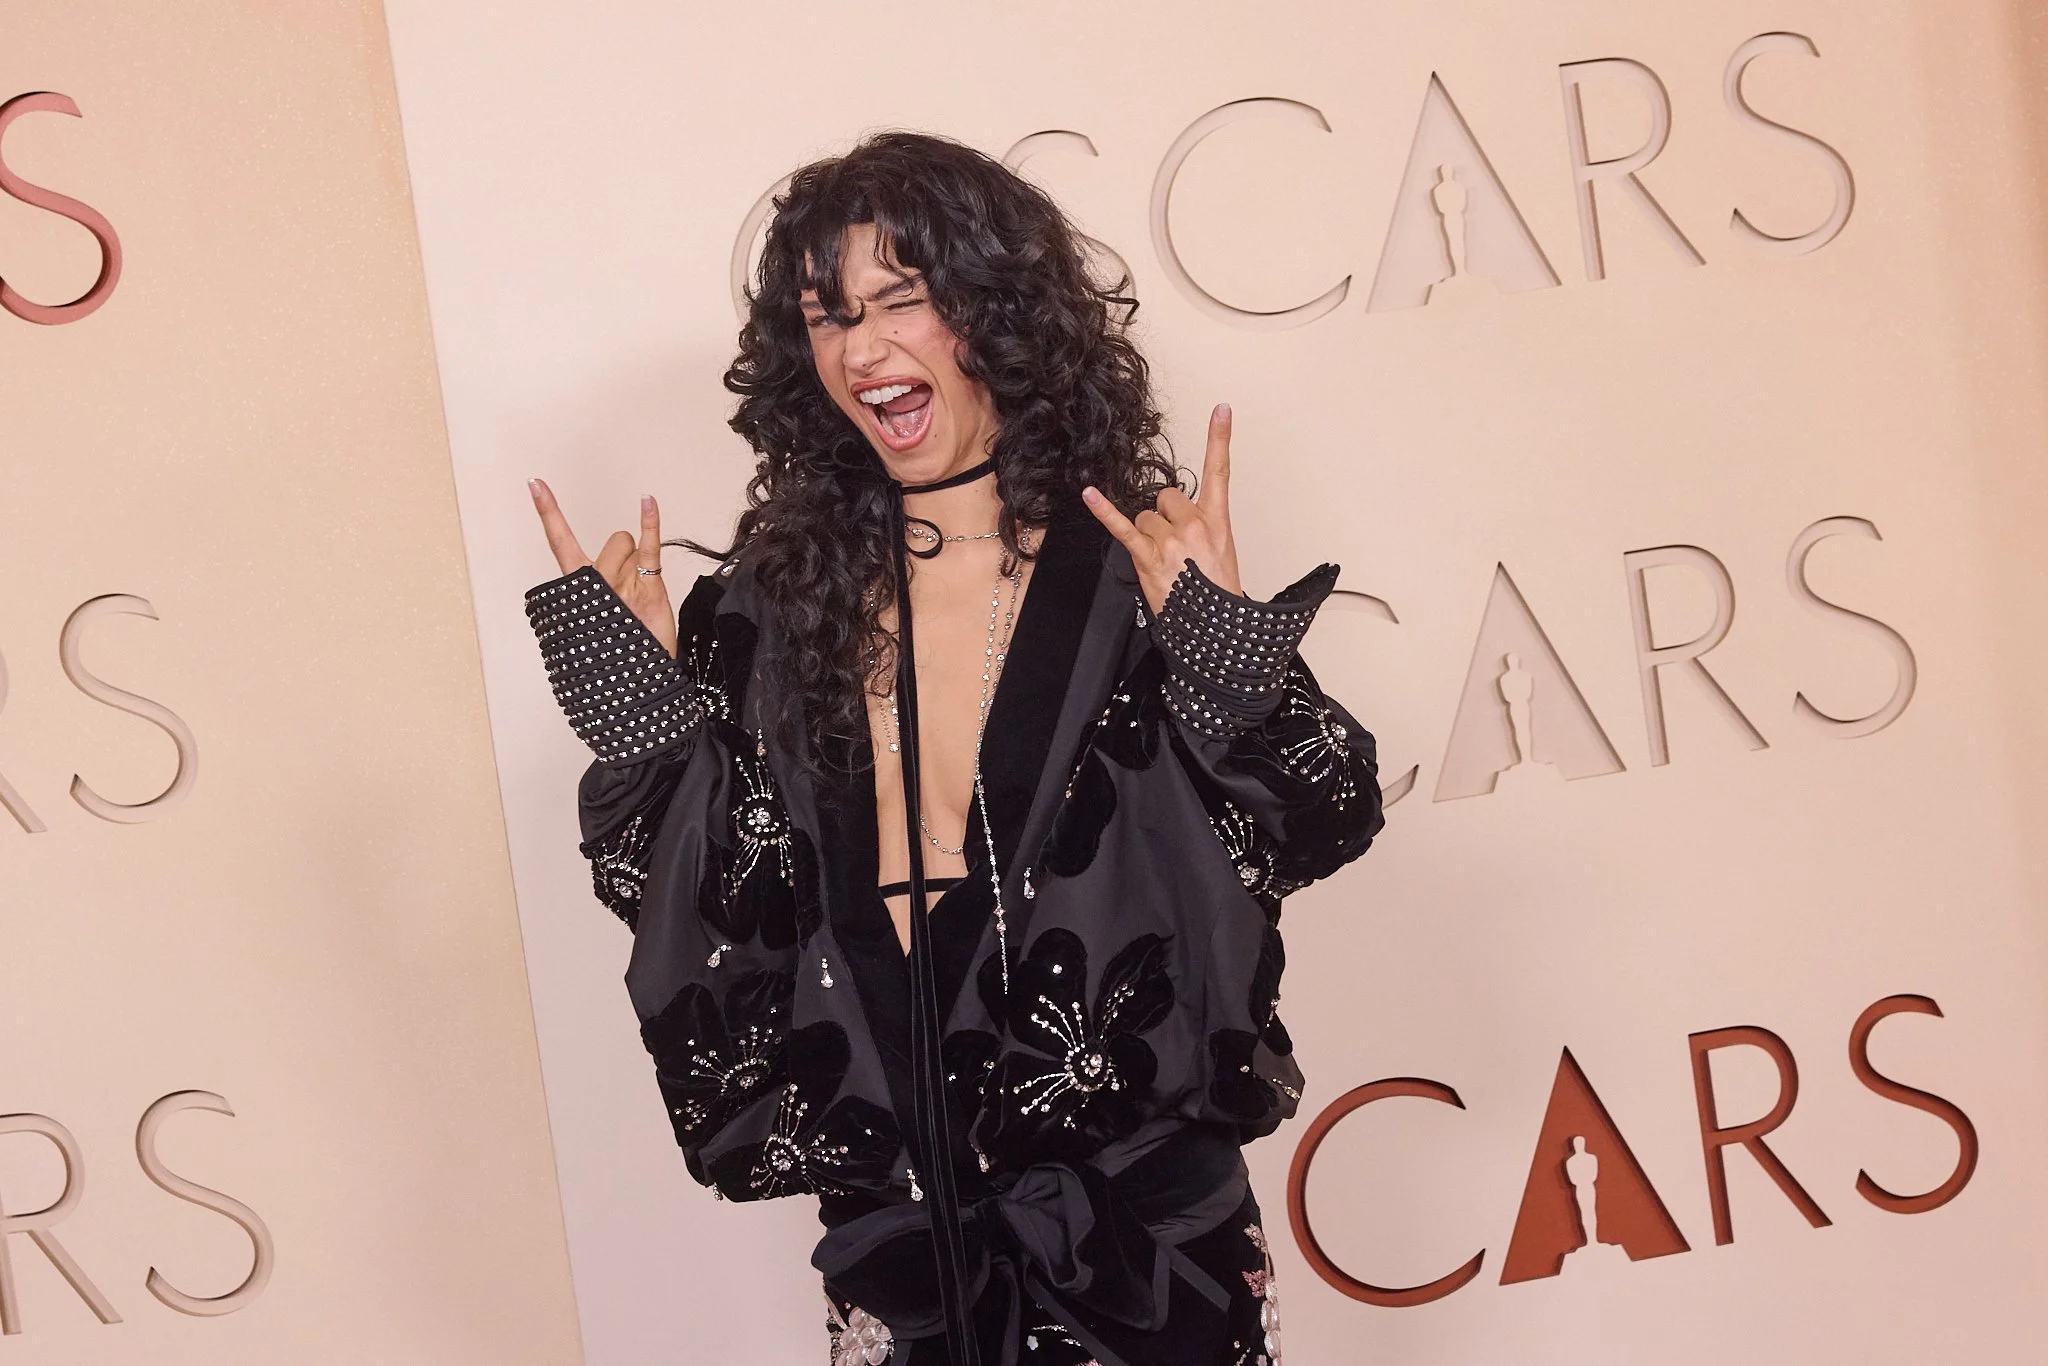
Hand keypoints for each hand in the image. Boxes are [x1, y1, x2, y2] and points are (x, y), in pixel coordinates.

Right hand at [528, 479, 677, 656]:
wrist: (643, 675)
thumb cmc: (625, 641)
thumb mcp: (603, 610)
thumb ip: (605, 578)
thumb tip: (623, 549)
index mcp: (579, 588)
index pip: (558, 541)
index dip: (547, 511)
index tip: (535, 484)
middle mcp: (596, 585)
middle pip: (614, 539)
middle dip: (626, 552)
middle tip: (631, 584)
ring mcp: (620, 586)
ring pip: (631, 547)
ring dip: (640, 564)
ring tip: (641, 597)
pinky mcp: (648, 588)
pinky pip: (650, 547)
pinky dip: (650, 521)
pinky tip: (647, 500)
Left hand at [1082, 403, 1242, 613]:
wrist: (1216, 631)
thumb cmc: (1217, 595)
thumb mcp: (1223, 552)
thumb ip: (1202, 526)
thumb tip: (1176, 517)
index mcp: (1218, 521)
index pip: (1220, 472)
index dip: (1220, 438)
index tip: (1221, 410)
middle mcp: (1194, 524)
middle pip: (1166, 497)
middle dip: (1165, 516)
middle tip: (1175, 547)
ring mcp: (1170, 540)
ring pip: (1144, 516)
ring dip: (1147, 534)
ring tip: (1163, 562)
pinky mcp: (1147, 557)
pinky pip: (1123, 527)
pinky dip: (1104, 510)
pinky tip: (1090, 493)